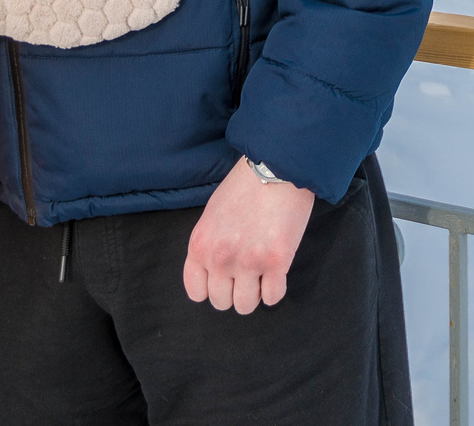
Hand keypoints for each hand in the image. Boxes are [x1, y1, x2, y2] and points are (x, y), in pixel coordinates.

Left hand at [182, 158, 314, 313]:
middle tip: (246, 275)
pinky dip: (274, 290)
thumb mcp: (211, 215)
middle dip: (234, 292)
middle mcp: (219, 259)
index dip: (212, 289)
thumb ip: (209, 246)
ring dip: (254, 294)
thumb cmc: (244, 187)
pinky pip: (272, 297)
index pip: (196, 292)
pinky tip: (277, 274)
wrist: (275, 167)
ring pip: (246, 305)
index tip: (224, 279)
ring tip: (262, 276)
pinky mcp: (277, 262)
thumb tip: (215, 273)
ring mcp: (248, 263)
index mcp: (200, 246)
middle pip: (222, 302)